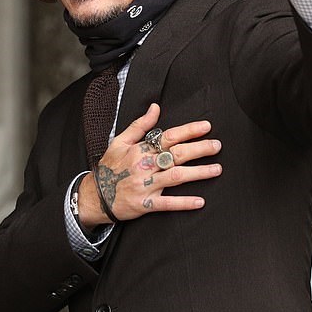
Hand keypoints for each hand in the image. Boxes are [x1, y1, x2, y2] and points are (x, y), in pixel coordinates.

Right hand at [77, 103, 221, 226]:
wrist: (94, 196)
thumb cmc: (110, 167)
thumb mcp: (120, 141)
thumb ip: (140, 125)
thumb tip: (156, 107)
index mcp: (140, 150)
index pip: (168, 137)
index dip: (188, 131)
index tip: (206, 127)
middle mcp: (145, 166)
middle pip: (177, 155)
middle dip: (199, 149)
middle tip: (217, 146)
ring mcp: (146, 186)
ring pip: (176, 177)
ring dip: (199, 173)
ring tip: (217, 169)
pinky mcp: (146, 205)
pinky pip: (168, 204)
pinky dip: (184, 203)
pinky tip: (201, 201)